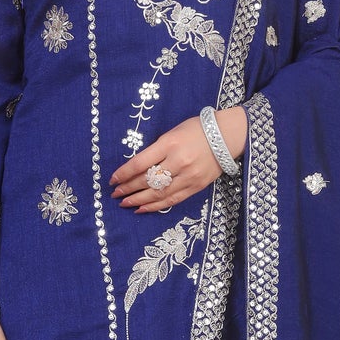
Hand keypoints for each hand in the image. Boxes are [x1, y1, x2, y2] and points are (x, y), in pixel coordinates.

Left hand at [109, 109, 246, 211]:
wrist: (227, 136)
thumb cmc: (197, 130)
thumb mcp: (172, 132)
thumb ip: (156, 149)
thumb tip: (136, 168)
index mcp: (169, 143)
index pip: (140, 163)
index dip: (123, 174)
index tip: (112, 180)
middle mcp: (178, 161)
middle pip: (147, 180)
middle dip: (128, 188)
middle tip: (115, 194)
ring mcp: (188, 176)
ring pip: (158, 193)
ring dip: (138, 200)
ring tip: (124, 204)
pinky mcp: (196, 186)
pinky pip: (172, 200)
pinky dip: (155, 206)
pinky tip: (142, 209)